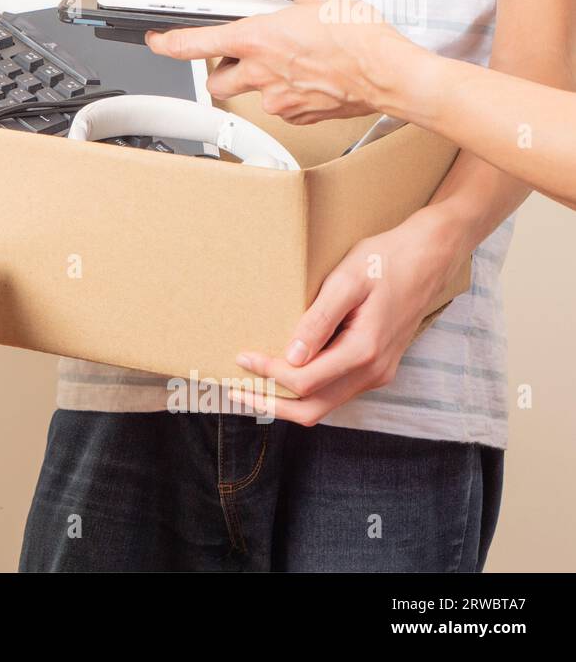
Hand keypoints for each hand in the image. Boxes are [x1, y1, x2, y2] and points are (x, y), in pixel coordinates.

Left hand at [145, 0, 417, 123]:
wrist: (391, 76)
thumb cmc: (361, 40)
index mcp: (258, 40)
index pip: (194, 44)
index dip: (167, 44)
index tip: (158, 41)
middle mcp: (261, 73)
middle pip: (216, 79)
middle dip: (219, 68)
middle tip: (237, 54)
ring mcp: (277, 99)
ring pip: (248, 94)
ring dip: (255, 80)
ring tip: (284, 63)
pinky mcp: (297, 115)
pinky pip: (279, 106)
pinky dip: (285, 93)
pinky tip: (307, 78)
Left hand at [227, 209, 462, 424]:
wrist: (429, 256)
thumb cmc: (385, 261)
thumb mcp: (346, 282)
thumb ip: (319, 321)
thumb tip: (292, 356)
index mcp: (364, 351)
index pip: (304, 381)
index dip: (268, 373)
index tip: (242, 357)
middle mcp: (373, 371)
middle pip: (313, 408)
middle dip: (272, 403)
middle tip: (236, 392)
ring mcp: (378, 373)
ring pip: (325, 404)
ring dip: (288, 400)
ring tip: (253, 387)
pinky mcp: (378, 368)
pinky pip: (337, 391)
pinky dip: (308, 390)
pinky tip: (286, 374)